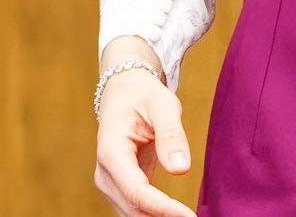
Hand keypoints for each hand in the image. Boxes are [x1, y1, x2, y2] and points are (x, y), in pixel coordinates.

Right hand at [94, 61, 196, 216]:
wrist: (124, 91)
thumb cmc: (143, 94)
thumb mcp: (162, 105)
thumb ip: (171, 135)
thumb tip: (180, 170)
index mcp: (111, 151)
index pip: (136, 191)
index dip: (162, 208)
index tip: (190, 216)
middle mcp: (105, 172)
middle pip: (133, 208)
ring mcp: (110, 182)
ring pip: (133, 214)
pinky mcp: (121, 187)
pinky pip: (137, 209)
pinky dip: (156, 215)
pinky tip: (177, 215)